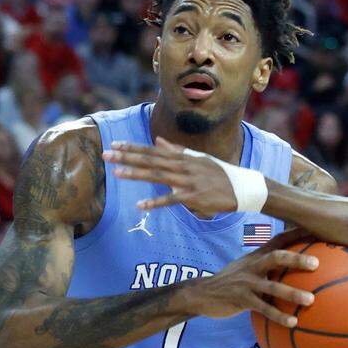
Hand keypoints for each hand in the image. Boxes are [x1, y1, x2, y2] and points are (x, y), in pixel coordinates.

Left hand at [105, 137, 237, 217]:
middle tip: (107, 155)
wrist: (240, 188)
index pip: (152, 150)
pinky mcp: (192, 197)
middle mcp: (182, 166)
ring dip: (136, 174)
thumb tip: (158, 141)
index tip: (115, 145)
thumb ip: (176, 150)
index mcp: (182, 157)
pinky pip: (171, 200)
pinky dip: (156, 202)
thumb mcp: (198, 158)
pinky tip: (141, 205)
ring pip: (157, 176)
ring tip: (117, 173)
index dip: (132, 147)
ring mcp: (187, 181)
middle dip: (127, 157)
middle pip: (150, 160)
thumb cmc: (218, 173)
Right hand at [189, 246, 318, 326]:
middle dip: (297, 259)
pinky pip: (264, 309)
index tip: (316, 229)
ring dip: (292, 293)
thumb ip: (265, 264)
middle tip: (317, 263)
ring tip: (311, 300)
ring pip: (273, 286)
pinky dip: (279, 316)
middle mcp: (253, 266)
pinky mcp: (242, 300)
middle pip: (277, 257)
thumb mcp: (246, 267)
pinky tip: (293, 323)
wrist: (202, 294)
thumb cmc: (231, 281)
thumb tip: (291, 265)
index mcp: (257, 257)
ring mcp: (247, 282)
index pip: (278, 240)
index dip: (296, 233)